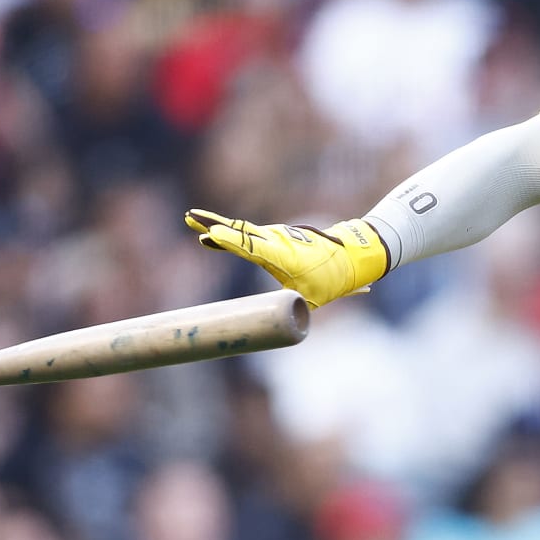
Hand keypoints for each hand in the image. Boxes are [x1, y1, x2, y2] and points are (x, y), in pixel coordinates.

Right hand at [185, 210, 388, 307]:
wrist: (349, 255)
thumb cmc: (331, 279)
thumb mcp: (311, 299)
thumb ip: (290, 308)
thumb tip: (276, 323)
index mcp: (282, 255)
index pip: (252, 247)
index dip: (232, 241)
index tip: (212, 234)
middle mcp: (275, 241)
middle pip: (240, 232)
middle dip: (214, 224)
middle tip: (190, 216)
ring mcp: (273, 237)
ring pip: (241, 231)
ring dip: (216, 225)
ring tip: (192, 219)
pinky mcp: (272, 239)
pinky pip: (246, 235)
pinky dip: (227, 233)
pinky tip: (209, 235)